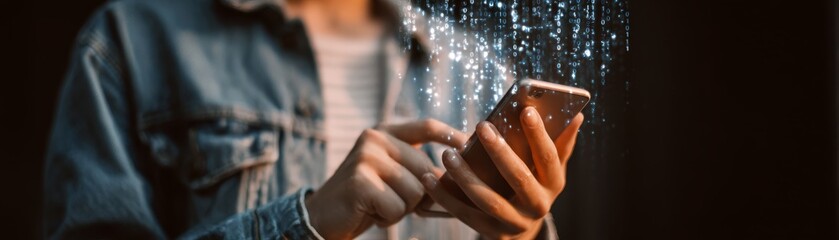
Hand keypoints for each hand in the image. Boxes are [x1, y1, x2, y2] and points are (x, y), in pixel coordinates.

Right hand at [305, 119, 467, 238]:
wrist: (322, 217)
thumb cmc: (367, 199)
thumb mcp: (392, 175)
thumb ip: (418, 168)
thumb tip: (461, 174)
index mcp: (384, 133)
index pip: (425, 127)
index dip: (450, 135)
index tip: (469, 144)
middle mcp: (375, 139)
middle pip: (425, 170)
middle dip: (418, 194)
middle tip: (392, 201)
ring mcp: (366, 158)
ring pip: (415, 191)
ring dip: (401, 208)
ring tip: (378, 205)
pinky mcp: (361, 181)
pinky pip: (397, 207)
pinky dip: (387, 218)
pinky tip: (370, 212)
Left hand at [422, 107, 583, 238]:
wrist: (523, 228)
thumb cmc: (534, 183)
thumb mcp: (550, 167)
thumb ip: (560, 142)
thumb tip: (576, 114)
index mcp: (554, 184)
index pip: (550, 158)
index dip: (539, 135)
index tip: (526, 110)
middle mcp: (538, 206)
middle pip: (518, 178)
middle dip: (499, 151)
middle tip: (481, 126)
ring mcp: (514, 222)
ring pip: (488, 199)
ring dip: (465, 176)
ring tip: (448, 154)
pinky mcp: (491, 233)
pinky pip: (464, 214)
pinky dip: (444, 196)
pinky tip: (429, 177)